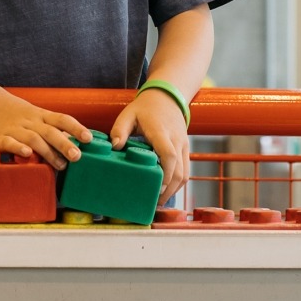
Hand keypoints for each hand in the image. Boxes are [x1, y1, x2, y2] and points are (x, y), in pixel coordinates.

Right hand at [0, 91, 91, 170]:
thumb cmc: (16, 113)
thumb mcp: (36, 115)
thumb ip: (52, 129)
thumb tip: (75, 143)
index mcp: (40, 115)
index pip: (62, 119)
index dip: (76, 128)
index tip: (89, 138)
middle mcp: (30, 122)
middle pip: (50, 131)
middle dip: (64, 144)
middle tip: (77, 156)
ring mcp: (15, 129)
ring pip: (33, 139)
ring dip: (48, 152)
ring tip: (60, 165)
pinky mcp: (0, 138)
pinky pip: (10, 143)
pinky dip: (19, 148)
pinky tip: (28, 154)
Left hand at [111, 89, 189, 204]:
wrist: (167, 98)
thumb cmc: (145, 108)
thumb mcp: (128, 114)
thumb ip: (120, 129)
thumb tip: (114, 146)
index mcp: (161, 132)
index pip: (169, 155)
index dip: (165, 174)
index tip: (155, 188)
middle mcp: (176, 140)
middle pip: (179, 171)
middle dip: (168, 190)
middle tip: (152, 202)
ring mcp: (183, 146)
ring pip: (185, 174)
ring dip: (173, 190)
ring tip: (158, 201)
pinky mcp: (185, 150)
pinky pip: (186, 171)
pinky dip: (177, 184)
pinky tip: (166, 191)